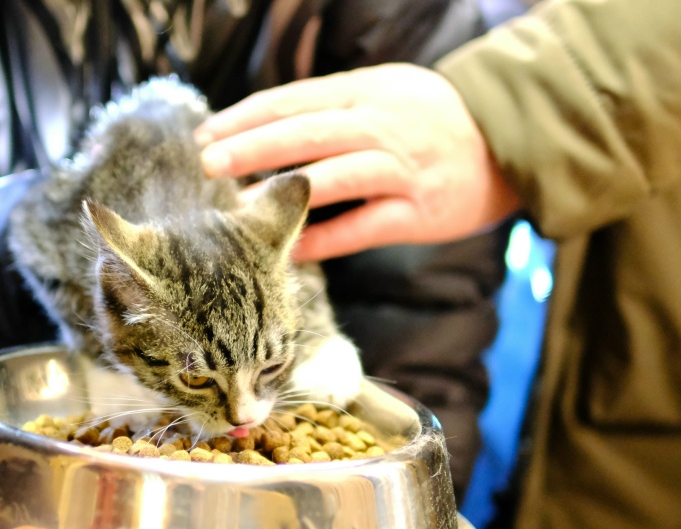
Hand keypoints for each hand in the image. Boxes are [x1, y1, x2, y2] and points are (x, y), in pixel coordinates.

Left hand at [194, 63, 520, 260]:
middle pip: (307, 131)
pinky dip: (326, 239)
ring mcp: (402, 169)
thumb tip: (262, 128)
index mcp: (365, 92)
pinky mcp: (420, 211)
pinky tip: (290, 248)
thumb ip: (330, 108)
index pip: (294, 100)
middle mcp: (382, 125)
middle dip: (253, 146)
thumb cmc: (430, 120)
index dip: (248, 116)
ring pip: (334, 175)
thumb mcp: (383, 93)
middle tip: (208, 161)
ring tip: (242, 203)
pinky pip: (364, 226)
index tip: (207, 133)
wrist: (509, 143)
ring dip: (284, 189)